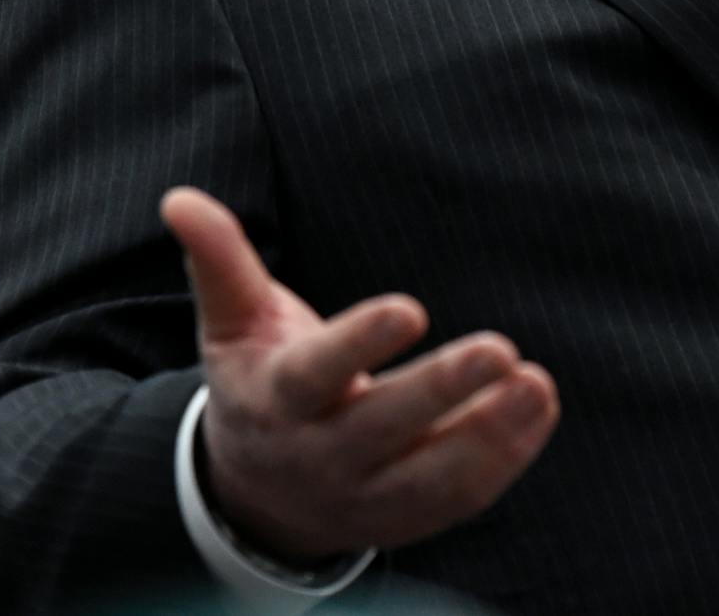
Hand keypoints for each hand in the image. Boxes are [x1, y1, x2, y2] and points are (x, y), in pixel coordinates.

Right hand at [159, 187, 557, 564]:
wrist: (257, 494)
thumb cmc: (262, 381)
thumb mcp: (234, 325)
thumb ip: (220, 263)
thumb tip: (179, 198)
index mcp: (277, 400)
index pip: (318, 373)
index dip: (360, 342)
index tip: (410, 307)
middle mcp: (319, 454)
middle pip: (382, 427)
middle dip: (442, 390)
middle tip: (501, 347)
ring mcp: (364, 496)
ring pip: (428, 476)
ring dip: (488, 434)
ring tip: (535, 385)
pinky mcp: (406, 519)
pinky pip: (459, 498)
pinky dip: (505, 457)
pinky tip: (539, 406)